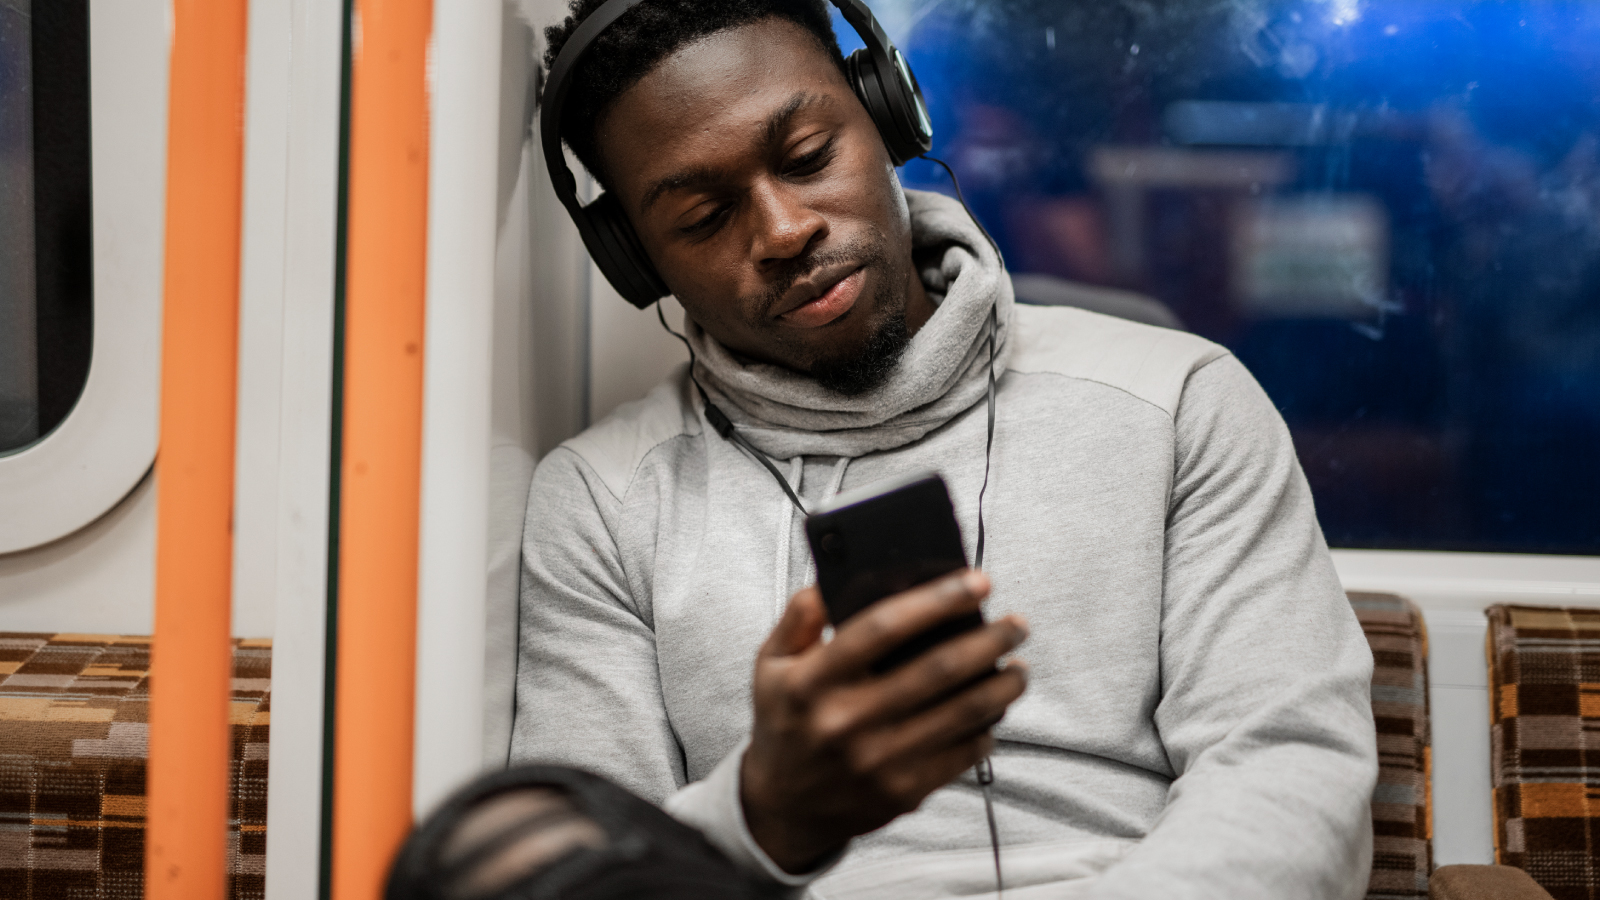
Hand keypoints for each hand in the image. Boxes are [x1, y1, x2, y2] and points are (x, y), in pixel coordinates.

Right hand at [740, 570, 1028, 872]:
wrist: (784, 807)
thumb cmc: (786, 724)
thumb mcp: (771, 664)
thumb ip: (799, 617)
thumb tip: (832, 582)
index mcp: (813, 681)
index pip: (882, 627)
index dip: (936, 600)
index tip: (976, 582)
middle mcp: (846, 720)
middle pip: (937, 669)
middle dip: (989, 640)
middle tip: (1016, 624)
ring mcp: (878, 761)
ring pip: (962, 713)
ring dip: (1002, 685)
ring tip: (1018, 665)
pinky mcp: (903, 791)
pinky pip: (963, 753)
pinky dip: (987, 726)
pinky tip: (993, 708)